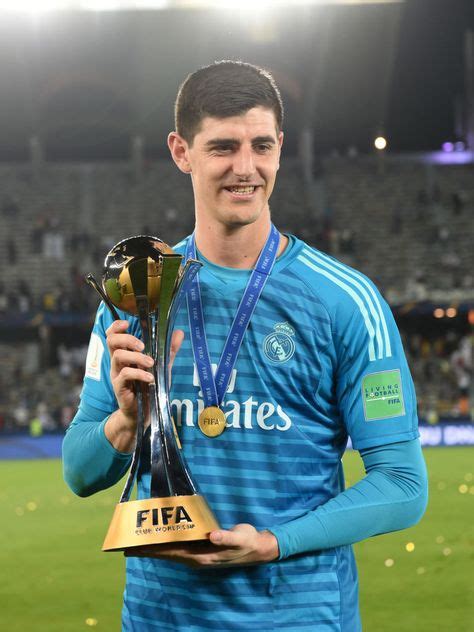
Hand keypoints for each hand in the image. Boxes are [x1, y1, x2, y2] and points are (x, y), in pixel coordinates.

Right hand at [104, 320, 183, 451]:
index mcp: (125, 354)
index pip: (112, 335)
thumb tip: (179, 332)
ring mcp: (116, 374)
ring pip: (118, 356)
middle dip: (127, 338)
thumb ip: (169, 349)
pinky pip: (125, 375)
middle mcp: (117, 362)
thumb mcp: (162, 366)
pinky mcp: (119, 387)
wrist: (145, 412)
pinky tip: (150, 378)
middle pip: (111, 341)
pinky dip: (139, 373)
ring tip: (151, 363)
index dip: (116, 326)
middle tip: (143, 346)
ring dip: (136, 357)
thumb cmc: (150, 387)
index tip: (127, 323)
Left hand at [125, 524, 278, 567]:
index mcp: (202, 557)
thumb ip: (227, 538)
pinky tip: (162, 535)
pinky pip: (181, 544)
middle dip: (148, 549)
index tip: (136, 549)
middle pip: (167, 553)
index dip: (154, 551)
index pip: (172, 554)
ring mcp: (199, 551)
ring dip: (156, 546)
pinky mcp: (202, 544)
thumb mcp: (240, 540)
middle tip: (128, 545)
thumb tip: (213, 536)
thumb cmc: (248, 543)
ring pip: (172, 549)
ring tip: (139, 540)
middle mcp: (197, 556)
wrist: (258, 547)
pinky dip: (169, 540)